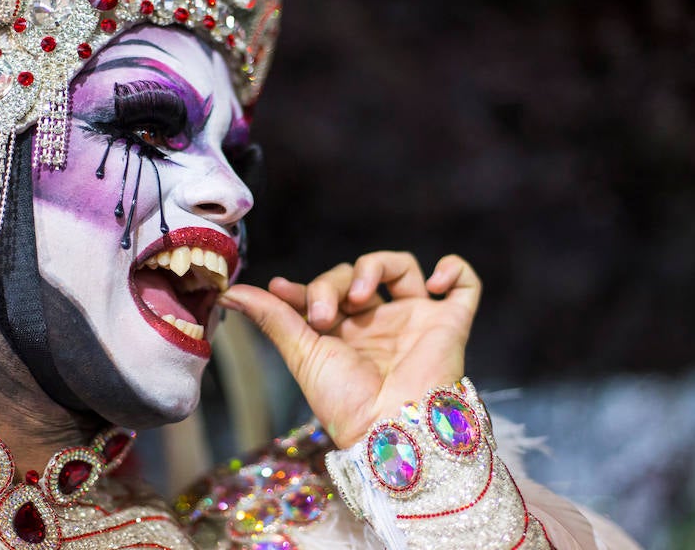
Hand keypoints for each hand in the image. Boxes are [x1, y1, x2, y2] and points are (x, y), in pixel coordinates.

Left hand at [218, 252, 481, 448]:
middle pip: (359, 273)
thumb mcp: (302, 353)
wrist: (387, 428)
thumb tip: (228, 292)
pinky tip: (432, 281)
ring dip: (377, 266)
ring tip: (362, 295)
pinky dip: (453, 268)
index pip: (327, 290)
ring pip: (403, 268)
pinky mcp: (451, 323)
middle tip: (323, 313)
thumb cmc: (344, 401)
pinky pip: (465, 285)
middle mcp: (382, 322)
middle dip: (333, 283)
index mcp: (347, 332)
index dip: (306, 287)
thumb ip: (273, 318)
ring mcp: (416, 320)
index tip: (281, 290)